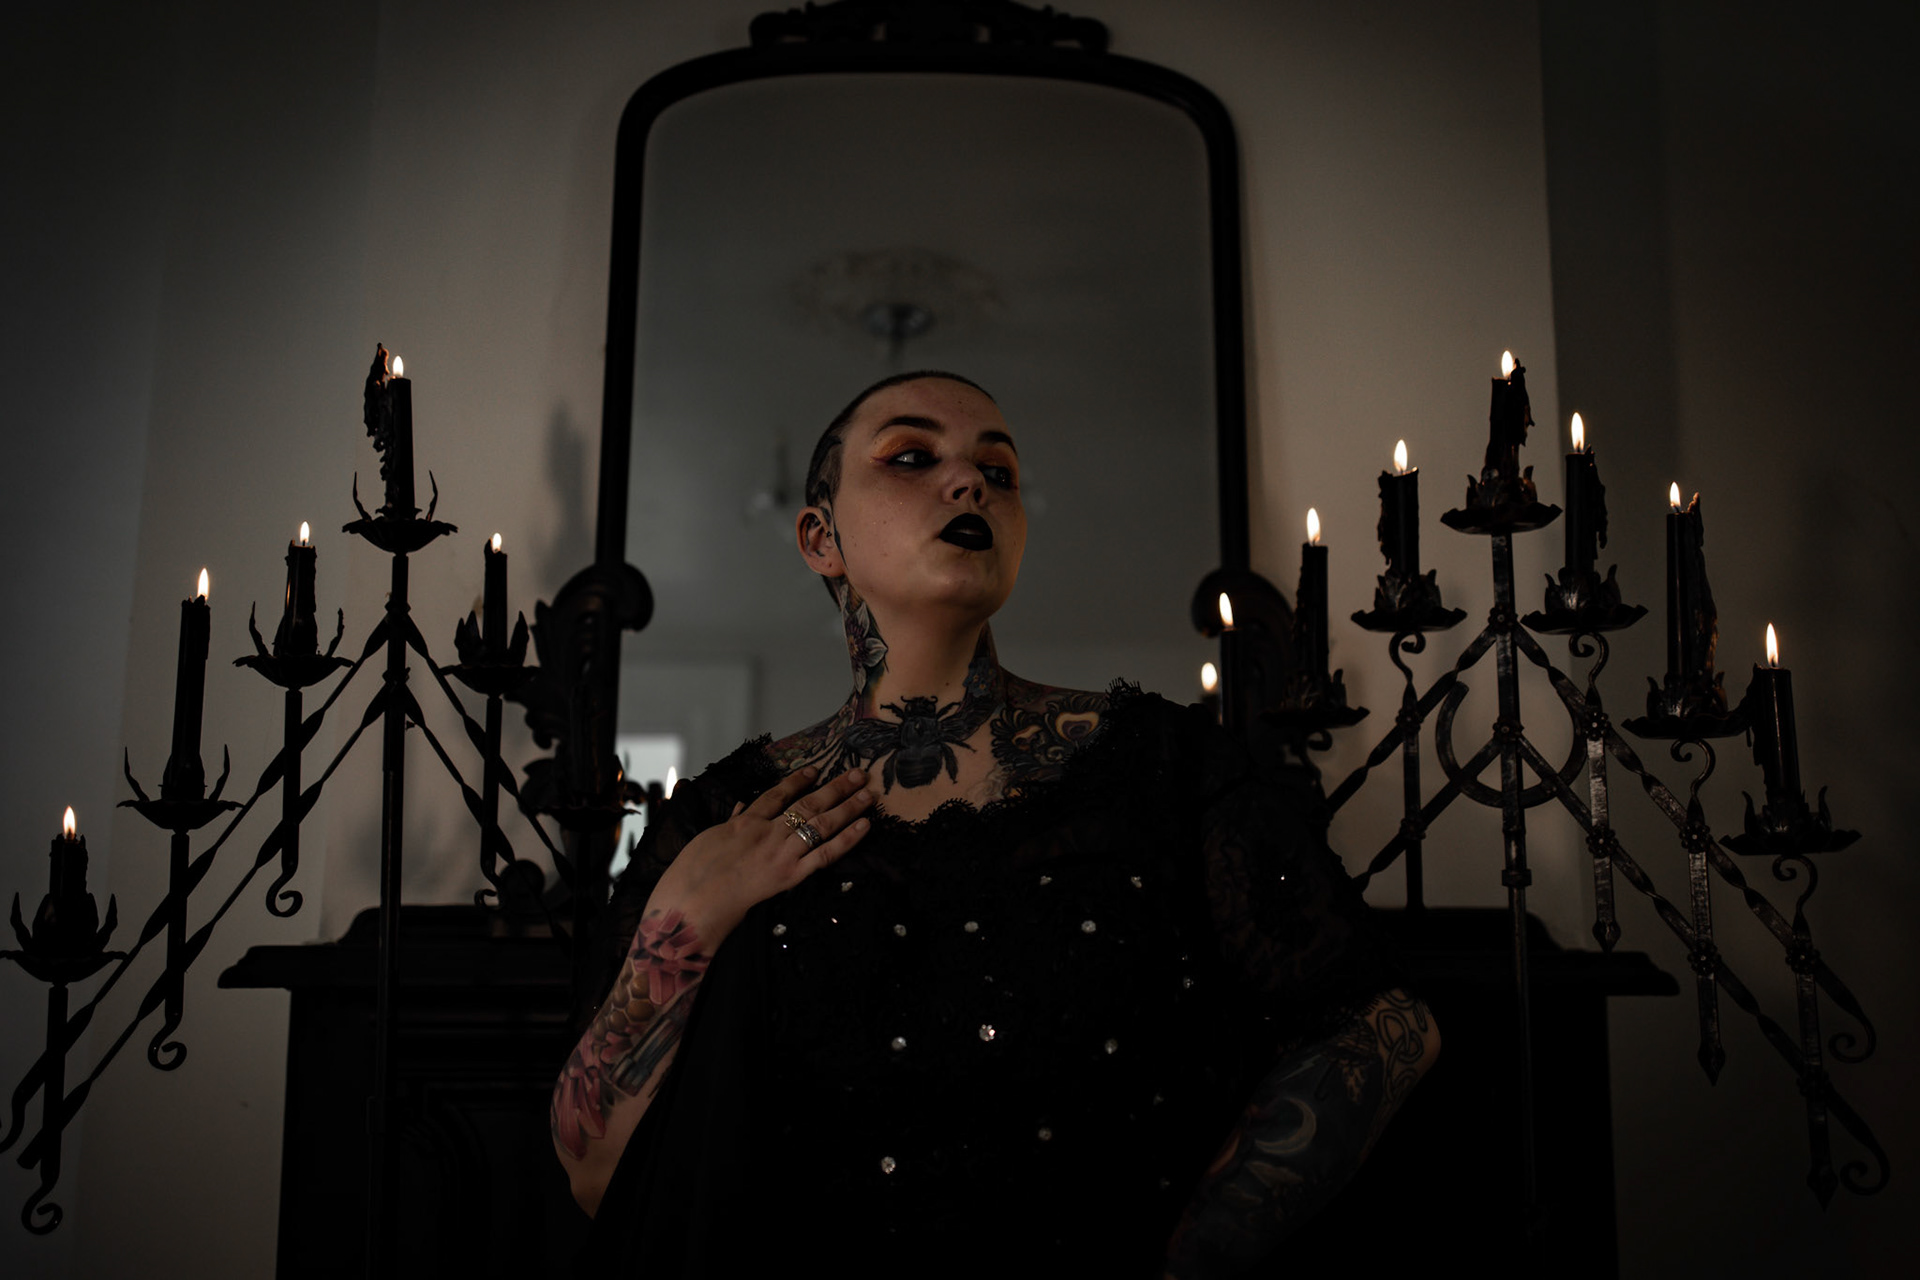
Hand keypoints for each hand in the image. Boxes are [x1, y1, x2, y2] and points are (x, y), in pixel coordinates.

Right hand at [648, 766, 874, 945]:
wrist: (692, 901)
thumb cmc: (692, 873)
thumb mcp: (708, 838)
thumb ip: (730, 822)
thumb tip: (741, 807)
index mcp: (746, 822)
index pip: (777, 794)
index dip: (798, 780)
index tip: (816, 769)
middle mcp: (768, 832)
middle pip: (807, 804)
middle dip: (835, 788)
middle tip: (858, 774)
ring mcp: (781, 853)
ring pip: (820, 824)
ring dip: (847, 807)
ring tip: (868, 793)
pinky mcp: (790, 875)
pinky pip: (824, 855)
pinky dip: (847, 839)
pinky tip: (863, 826)